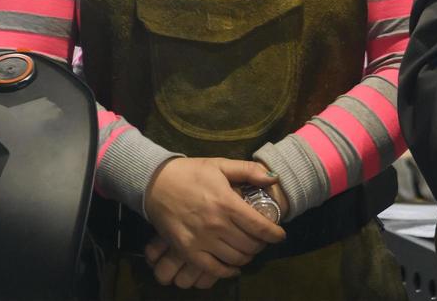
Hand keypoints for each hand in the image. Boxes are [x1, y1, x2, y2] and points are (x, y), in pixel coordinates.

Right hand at [142, 158, 285, 284]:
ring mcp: (201, 240)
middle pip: (249, 244)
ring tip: (249, 249)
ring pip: (235, 258)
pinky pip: (214, 269)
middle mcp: (216, 224)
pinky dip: (228, 271)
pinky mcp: (187, 251)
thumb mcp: (220, 165)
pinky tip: (234, 267)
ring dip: (247, 256)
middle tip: (262, 239)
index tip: (280, 235)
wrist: (155, 183)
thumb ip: (248, 170)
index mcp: (226, 203)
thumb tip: (273, 178)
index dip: (274, 234)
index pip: (259, 226)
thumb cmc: (191, 173)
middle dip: (261, 244)